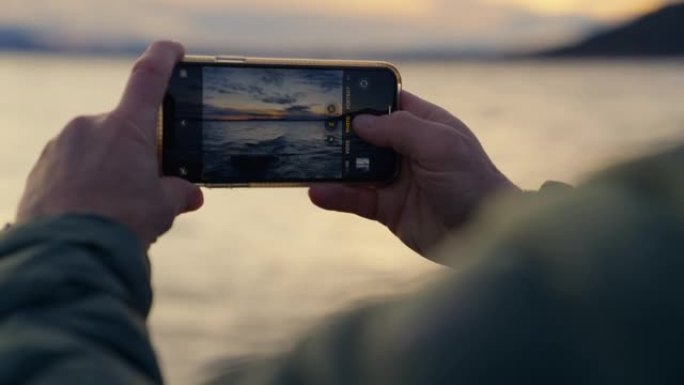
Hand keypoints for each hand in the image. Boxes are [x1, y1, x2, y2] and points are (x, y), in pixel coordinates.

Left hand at [15, 41, 202, 247]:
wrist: (67, 253)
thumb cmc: (121, 223)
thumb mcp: (162, 208)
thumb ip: (179, 193)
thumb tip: (190, 194)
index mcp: (127, 128)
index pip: (149, 77)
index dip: (164, 57)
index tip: (174, 49)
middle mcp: (91, 126)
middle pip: (124, 128)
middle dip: (137, 152)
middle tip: (145, 186)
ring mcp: (62, 145)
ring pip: (96, 149)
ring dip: (109, 169)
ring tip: (116, 208)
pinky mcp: (42, 168)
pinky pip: (71, 167)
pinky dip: (84, 183)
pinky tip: (92, 211)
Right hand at [309, 92, 517, 258]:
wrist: (484, 236)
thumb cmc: (471, 183)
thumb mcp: (440, 146)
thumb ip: (401, 129)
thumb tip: (361, 121)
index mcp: (425, 126)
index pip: (389, 103)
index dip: (364, 98)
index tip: (333, 94)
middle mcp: (407, 150)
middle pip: (366, 135)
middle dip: (341, 132)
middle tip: (310, 127)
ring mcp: (396, 180)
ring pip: (356, 167)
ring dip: (333, 165)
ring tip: (307, 160)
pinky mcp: (388, 209)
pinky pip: (356, 199)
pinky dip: (336, 195)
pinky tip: (317, 192)